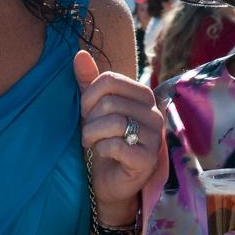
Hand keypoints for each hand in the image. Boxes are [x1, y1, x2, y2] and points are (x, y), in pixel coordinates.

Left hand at [74, 50, 162, 222]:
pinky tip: (104, 154)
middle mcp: (154, 114)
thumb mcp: (93, 110)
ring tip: (91, 142)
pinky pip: (117, 145)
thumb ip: (88, 82)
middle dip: (89, 119)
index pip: (110, 80)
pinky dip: (102, 149)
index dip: (89, 95)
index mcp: (142, 96)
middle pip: (110, 102)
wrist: (110, 180)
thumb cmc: (103, 140)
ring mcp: (154, 137)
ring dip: (92, 134)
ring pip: (114, 122)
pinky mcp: (148, 159)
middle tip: (88, 132)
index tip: (84, 111)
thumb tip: (79, 53)